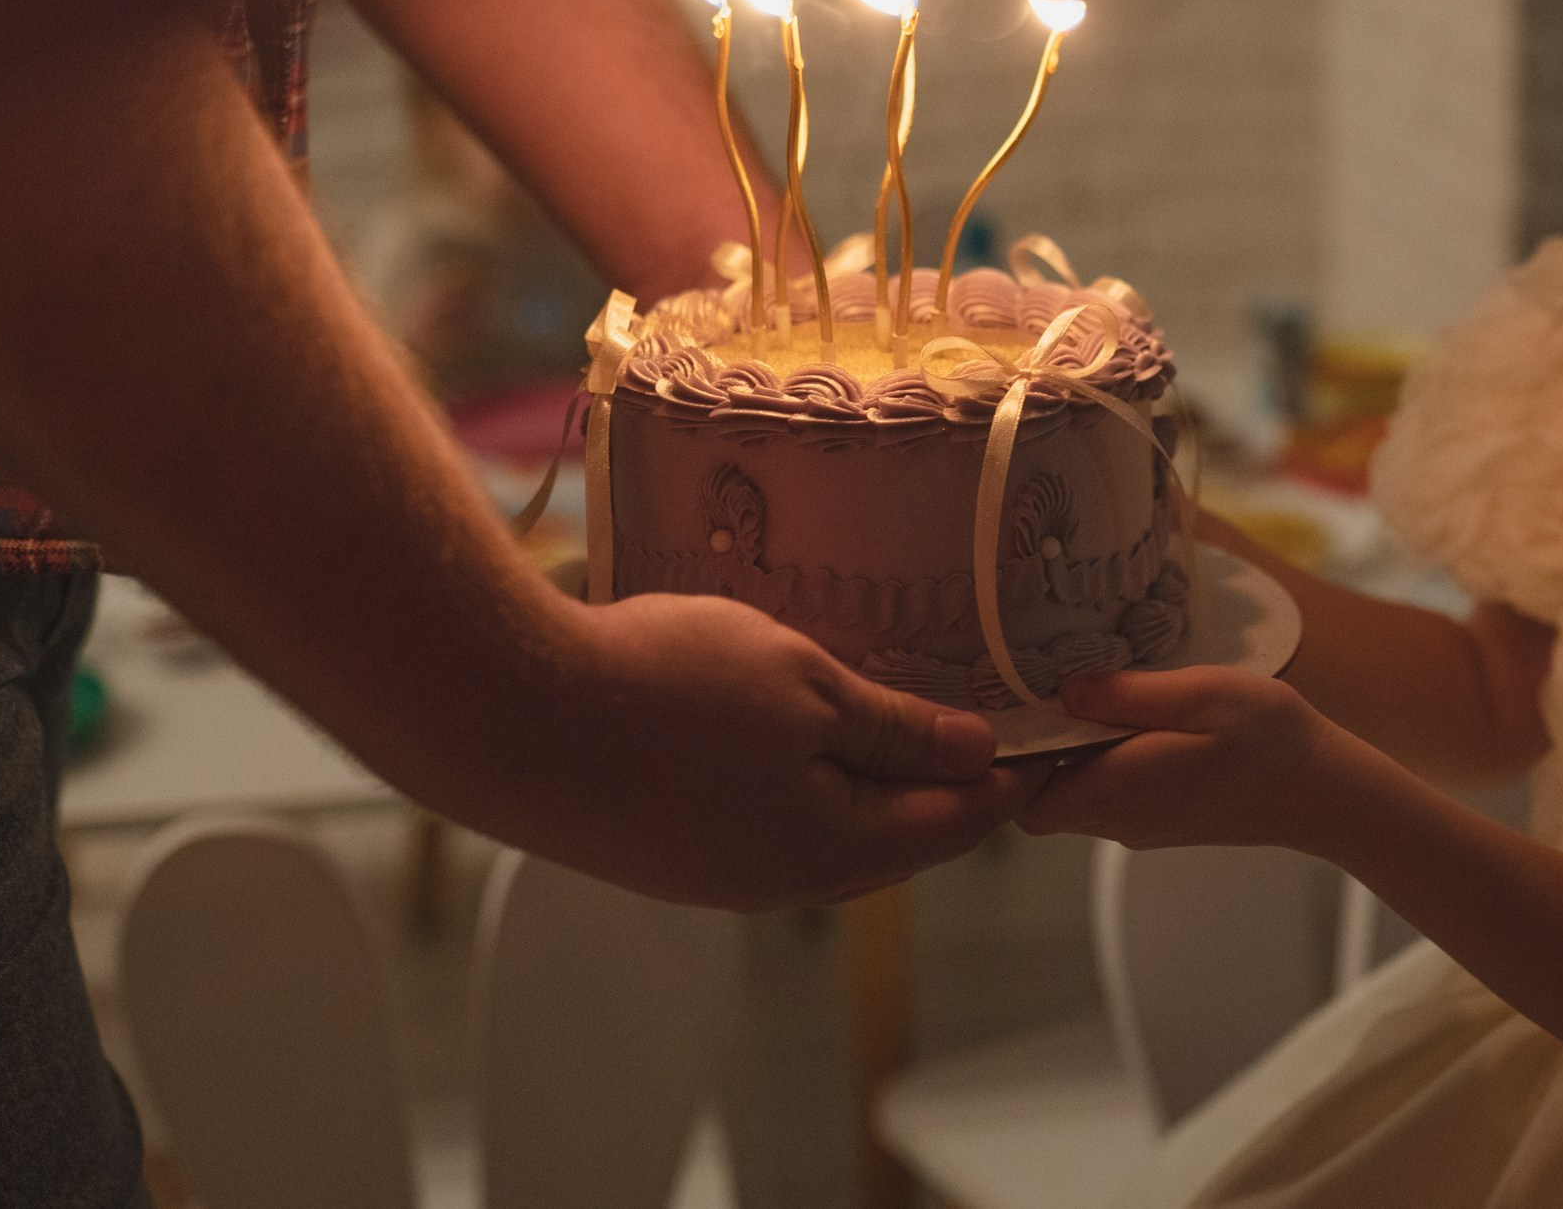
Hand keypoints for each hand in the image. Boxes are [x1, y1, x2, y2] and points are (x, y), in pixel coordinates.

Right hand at [490, 589, 1049, 909]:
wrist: (507, 714)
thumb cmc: (660, 687)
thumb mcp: (804, 683)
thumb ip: (896, 727)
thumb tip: (977, 755)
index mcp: (832, 849)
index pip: (954, 823)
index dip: (1009, 779)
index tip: (1054, 745)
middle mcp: (777, 880)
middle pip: (891, 834)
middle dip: (940, 782)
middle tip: (985, 723)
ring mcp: (714, 874)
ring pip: (822, 827)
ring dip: (864, 777)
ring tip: (897, 714)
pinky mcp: (663, 851)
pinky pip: (760, 818)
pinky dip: (798, 778)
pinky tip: (794, 730)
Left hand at [1016, 666, 1356, 851]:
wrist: (1327, 794)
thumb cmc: (1270, 738)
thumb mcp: (1202, 694)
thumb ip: (1128, 695)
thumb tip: (1063, 691)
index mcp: (1122, 790)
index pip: (1026, 802)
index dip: (1013, 763)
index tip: (1019, 710)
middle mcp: (1122, 821)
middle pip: (1044, 801)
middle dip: (1038, 755)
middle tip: (1046, 691)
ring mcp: (1144, 828)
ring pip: (1076, 800)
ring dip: (1073, 757)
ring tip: (1090, 698)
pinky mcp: (1165, 823)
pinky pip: (1111, 798)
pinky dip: (1104, 766)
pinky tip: (1130, 721)